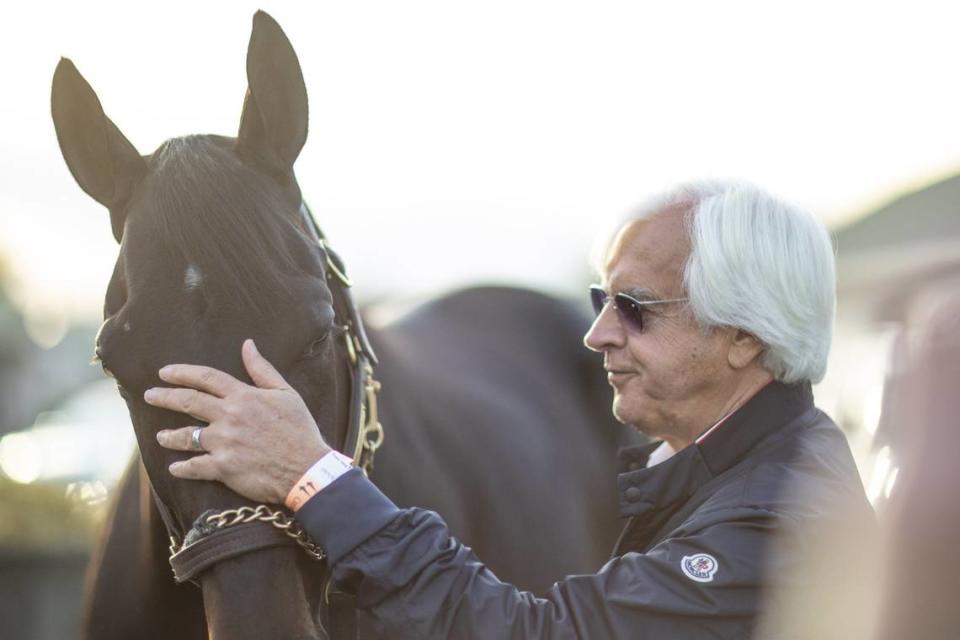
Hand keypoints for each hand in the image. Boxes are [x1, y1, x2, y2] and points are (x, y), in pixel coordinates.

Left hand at [144, 339, 331, 503]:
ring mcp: (224, 443)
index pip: (206, 378)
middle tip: (149, 395)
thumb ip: (262, 369)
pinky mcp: (223, 468)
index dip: (182, 373)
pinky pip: (193, 467)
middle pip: (188, 402)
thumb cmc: (300, 430)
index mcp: (243, 396)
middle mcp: (229, 416)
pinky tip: (174, 468)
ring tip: (160, 436)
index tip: (164, 372)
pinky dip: (181, 468)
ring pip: (185, 437)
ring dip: (169, 436)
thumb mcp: (286, 393)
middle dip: (164, 397)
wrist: (307, 468)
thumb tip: (248, 345)